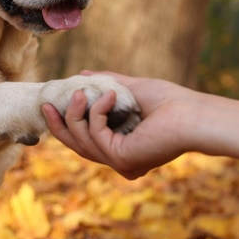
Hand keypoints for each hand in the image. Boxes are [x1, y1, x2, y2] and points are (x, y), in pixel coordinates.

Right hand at [42, 71, 199, 178]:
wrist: (192, 114)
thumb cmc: (170, 101)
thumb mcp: (130, 89)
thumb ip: (107, 84)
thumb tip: (84, 75)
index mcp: (123, 149)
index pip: (86, 141)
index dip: (67, 125)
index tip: (52, 104)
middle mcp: (120, 162)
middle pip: (78, 146)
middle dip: (60, 125)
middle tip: (46, 104)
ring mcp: (120, 164)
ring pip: (81, 141)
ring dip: (76, 114)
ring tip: (80, 91)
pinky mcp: (121, 159)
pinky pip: (95, 134)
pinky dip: (98, 111)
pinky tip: (112, 95)